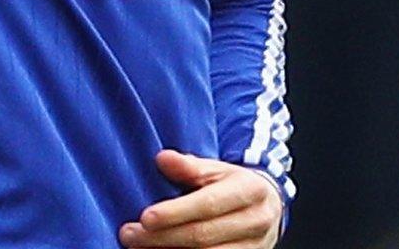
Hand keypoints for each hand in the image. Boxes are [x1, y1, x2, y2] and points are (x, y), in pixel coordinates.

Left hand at [119, 150, 281, 248]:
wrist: (268, 206)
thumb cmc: (233, 184)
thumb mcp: (217, 169)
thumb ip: (189, 166)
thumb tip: (162, 159)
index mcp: (249, 190)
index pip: (208, 205)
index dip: (175, 212)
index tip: (145, 218)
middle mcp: (256, 221)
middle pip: (204, 236)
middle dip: (163, 237)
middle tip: (129, 234)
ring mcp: (254, 246)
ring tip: (139, 247)